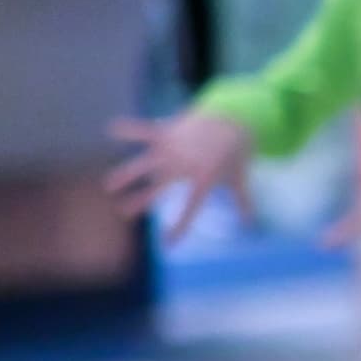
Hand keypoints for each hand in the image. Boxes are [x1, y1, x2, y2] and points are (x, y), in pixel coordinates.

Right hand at [105, 111, 253, 242]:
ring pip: (147, 163)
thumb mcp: (240, 177)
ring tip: (109, 185)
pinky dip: (132, 129)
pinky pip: (147, 130)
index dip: (180, 225)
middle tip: (123, 212)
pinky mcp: (169, 132)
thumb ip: (243, 201)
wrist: (236, 118)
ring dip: (127, 173)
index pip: (191, 207)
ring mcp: (175, 148)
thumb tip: (251, 224)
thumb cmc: (236, 151)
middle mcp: (186, 165)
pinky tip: (113, 128)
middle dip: (141, 199)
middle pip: (160, 186)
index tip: (168, 243)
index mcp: (205, 179)